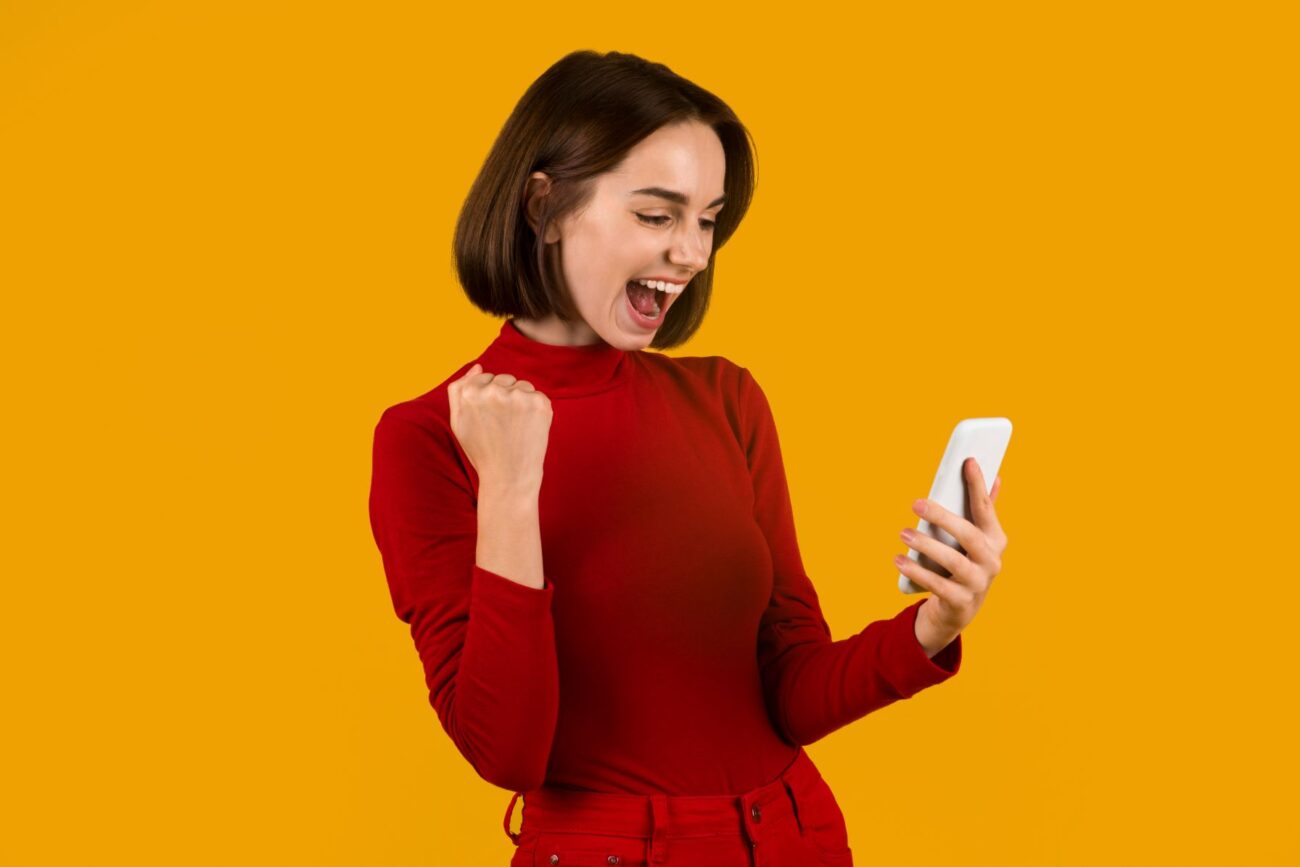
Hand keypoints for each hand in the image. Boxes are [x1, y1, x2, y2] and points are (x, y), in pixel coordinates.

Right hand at [446, 362, 553, 491]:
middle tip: (503, 426)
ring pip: (522, 386)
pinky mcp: (540, 403)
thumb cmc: (482, 450)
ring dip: (521, 401)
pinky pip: (538, 396)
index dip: (489, 398)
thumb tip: (478, 366)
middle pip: (504, 379)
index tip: (490, 418)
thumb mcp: (459, 422)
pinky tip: (528, 428)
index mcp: (470, 393)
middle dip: (505, 396)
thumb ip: (459, 390)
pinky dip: (536, 409)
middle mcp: (494, 391)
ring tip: (516, 428)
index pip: (484, 378)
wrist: (509, 477)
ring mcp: (519, 396)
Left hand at [896, 457, 1007, 647]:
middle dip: (943, 517)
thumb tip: (996, 476)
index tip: (968, 461)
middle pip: (969, 535)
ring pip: (953, 562)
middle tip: (916, 504)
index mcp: (995, 540)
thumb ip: (982, 510)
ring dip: (926, 546)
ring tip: (903, 534)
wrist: (957, 609)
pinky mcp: (961, 603)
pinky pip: (938, 586)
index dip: (978, 485)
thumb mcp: (973, 538)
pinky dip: (917, 572)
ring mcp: (978, 583)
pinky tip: (899, 560)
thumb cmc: (963, 563)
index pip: (986, 508)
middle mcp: (992, 561)